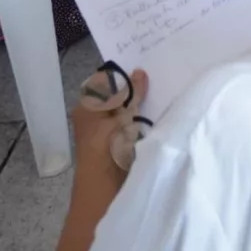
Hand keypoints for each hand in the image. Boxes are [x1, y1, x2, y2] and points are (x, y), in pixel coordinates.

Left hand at [71, 65, 148, 180]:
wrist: (105, 186)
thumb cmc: (107, 145)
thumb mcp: (122, 114)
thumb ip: (132, 93)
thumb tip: (139, 71)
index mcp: (87, 106)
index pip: (104, 81)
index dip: (122, 74)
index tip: (145, 64)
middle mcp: (93, 116)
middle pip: (115, 96)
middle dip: (134, 89)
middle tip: (158, 76)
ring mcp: (104, 131)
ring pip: (124, 111)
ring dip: (139, 105)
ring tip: (163, 92)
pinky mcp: (116, 143)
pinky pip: (130, 125)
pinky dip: (141, 120)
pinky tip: (159, 113)